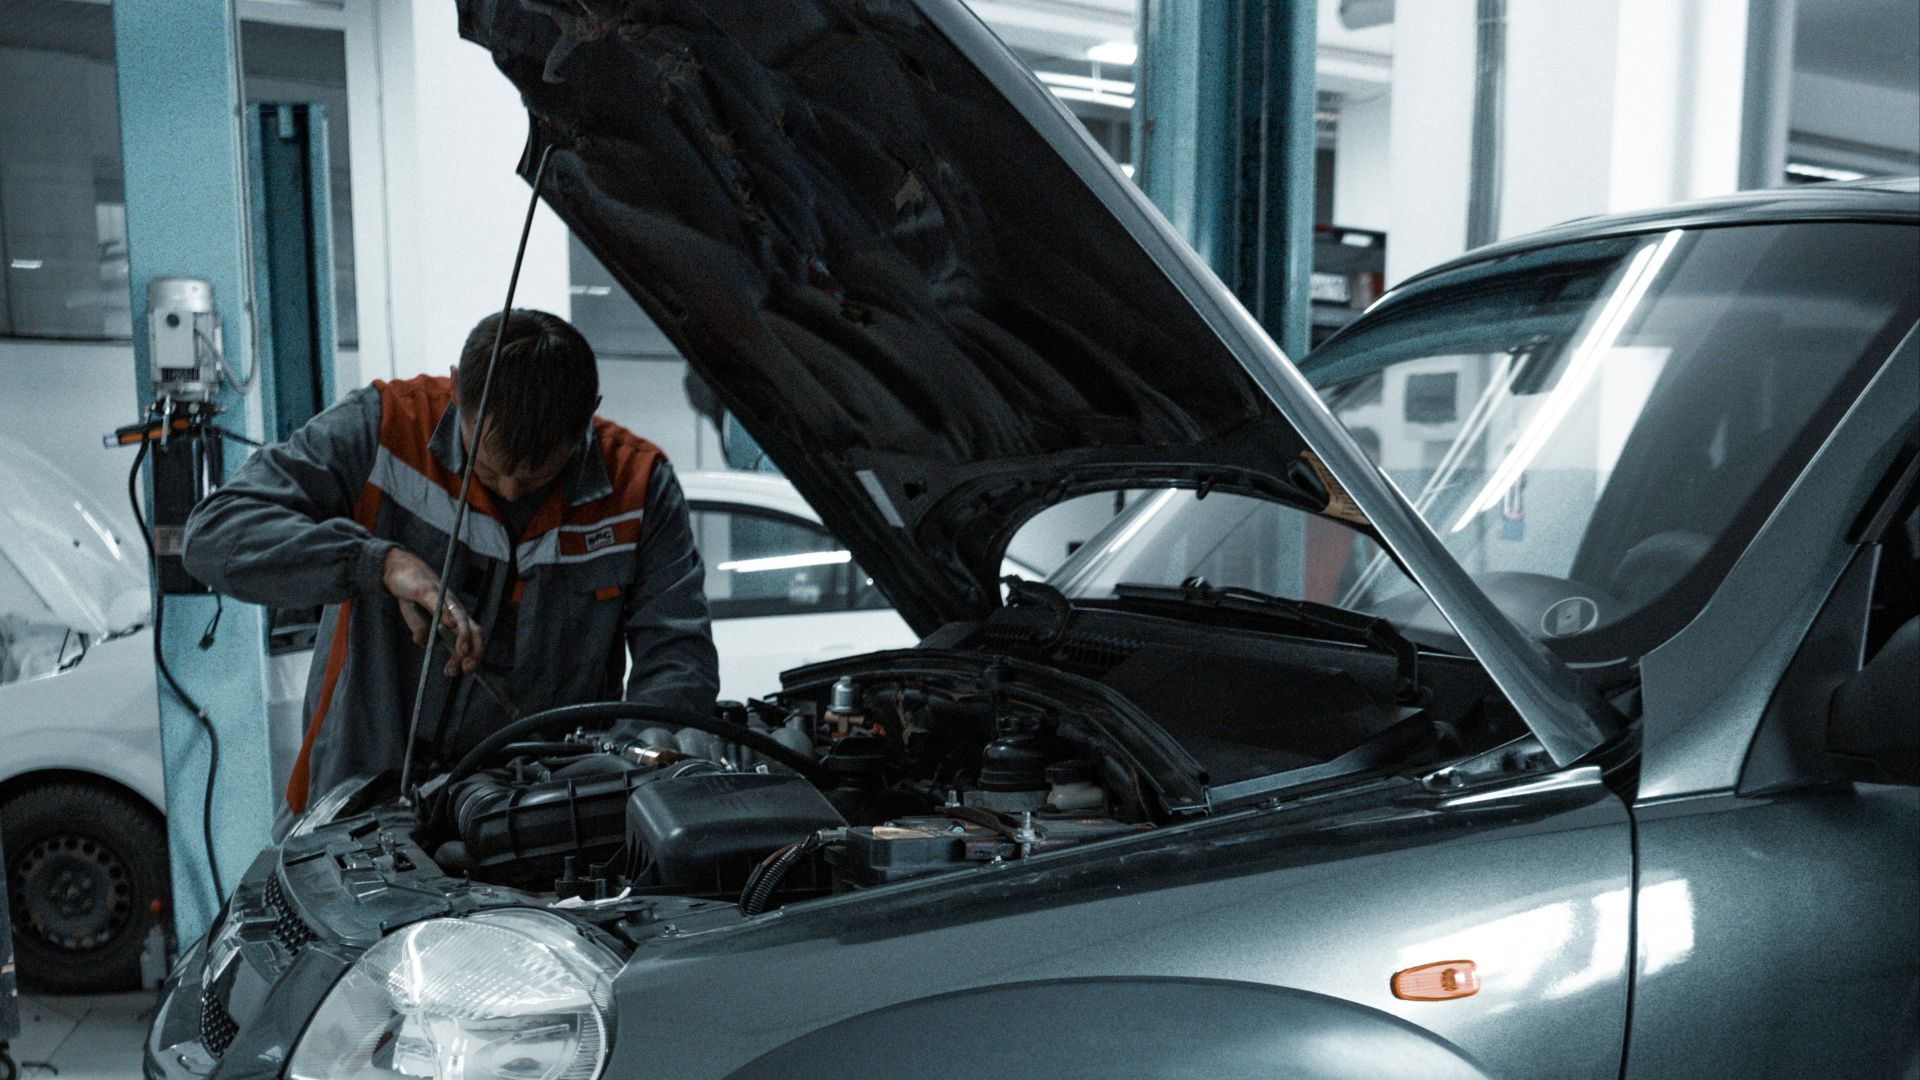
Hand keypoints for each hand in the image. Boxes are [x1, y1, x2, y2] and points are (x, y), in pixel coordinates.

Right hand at [383, 548, 483, 676]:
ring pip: (460, 618)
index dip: (475, 654)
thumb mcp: (417, 622)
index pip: (472, 637)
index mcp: (454, 618)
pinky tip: (449, 624)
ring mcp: (443, 599)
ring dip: (463, 637)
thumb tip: (426, 644)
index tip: (467, 671)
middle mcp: (454, 608)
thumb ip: (424, 635)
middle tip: (466, 668)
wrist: (399, 569)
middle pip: (473, 629)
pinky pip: (439, 603)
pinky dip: (446, 614)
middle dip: (474, 651)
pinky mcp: (428, 590)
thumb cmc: (413, 596)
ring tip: (461, 653)